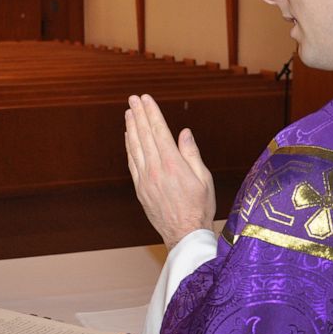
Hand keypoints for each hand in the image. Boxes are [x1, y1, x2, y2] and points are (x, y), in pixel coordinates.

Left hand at [125, 94, 215, 249]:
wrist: (184, 234)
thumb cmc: (199, 207)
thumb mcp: (203, 179)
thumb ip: (191, 154)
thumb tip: (184, 132)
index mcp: (173, 165)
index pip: (159, 131)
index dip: (152, 113)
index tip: (146, 99)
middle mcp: (155, 170)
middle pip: (144, 136)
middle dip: (139, 115)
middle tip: (133, 99)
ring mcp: (145, 180)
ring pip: (135, 147)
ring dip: (131, 128)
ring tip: (129, 112)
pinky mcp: (140, 189)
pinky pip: (132, 162)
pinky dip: (129, 147)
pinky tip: (128, 137)